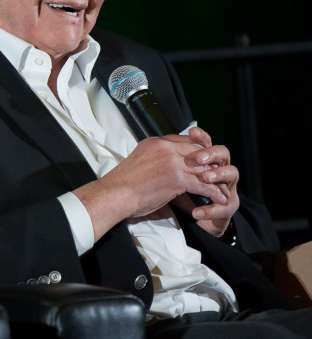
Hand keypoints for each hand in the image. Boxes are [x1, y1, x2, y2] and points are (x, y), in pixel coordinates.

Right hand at [75, 131, 227, 240]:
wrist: (115, 194)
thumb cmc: (122, 183)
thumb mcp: (138, 160)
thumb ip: (154, 158)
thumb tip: (162, 165)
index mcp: (154, 142)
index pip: (182, 140)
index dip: (195, 149)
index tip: (203, 158)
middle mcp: (164, 149)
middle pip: (196, 151)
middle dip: (209, 163)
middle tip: (217, 173)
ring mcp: (172, 163)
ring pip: (202, 168)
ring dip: (215, 180)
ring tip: (223, 188)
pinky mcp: (177, 179)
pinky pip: (202, 184)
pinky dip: (213, 192)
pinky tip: (219, 198)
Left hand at [171, 127, 239, 236]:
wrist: (196, 223)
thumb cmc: (182, 198)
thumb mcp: (175, 179)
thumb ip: (175, 163)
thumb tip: (163, 143)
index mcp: (208, 163)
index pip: (208, 144)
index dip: (201, 137)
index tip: (192, 131)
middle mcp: (221, 172)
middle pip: (222, 154)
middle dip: (211, 153)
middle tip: (200, 157)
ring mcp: (228, 189)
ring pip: (232, 174)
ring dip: (218, 174)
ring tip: (205, 179)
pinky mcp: (228, 207)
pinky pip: (224, 207)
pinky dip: (210, 210)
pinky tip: (196, 213)